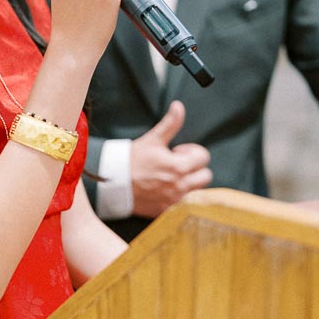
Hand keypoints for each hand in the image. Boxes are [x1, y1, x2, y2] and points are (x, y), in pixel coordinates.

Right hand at [130, 100, 212, 218]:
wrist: (112, 183)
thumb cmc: (132, 160)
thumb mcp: (153, 139)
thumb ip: (170, 124)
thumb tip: (179, 106)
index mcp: (178, 167)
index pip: (204, 157)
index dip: (192, 151)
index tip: (177, 152)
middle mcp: (179, 186)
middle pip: (205, 176)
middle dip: (194, 168)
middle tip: (177, 165)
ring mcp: (174, 201)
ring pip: (198, 191)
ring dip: (189, 183)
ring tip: (172, 178)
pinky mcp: (166, 211)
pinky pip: (184, 205)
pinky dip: (180, 199)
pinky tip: (165, 191)